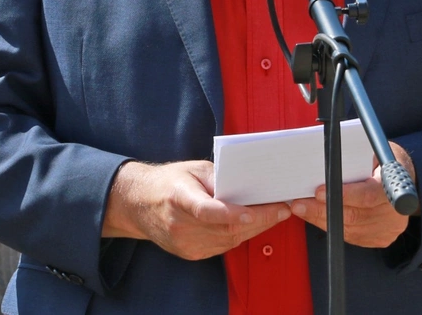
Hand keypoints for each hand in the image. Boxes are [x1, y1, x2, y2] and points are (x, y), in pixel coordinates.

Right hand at [101, 160, 292, 260]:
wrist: (139, 204)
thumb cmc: (169, 181)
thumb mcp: (193, 168)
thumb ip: (219, 176)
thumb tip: (249, 182)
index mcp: (178, 197)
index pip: (207, 210)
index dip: (231, 214)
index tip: (254, 211)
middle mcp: (180, 224)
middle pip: (225, 229)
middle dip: (260, 219)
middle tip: (282, 209)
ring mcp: (184, 243)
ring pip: (229, 241)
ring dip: (255, 229)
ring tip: (274, 214)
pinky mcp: (190, 253)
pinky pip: (223, 247)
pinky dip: (241, 235)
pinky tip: (253, 224)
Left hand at [290, 141, 415, 247]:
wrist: (406, 181)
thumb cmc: (385, 161)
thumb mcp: (375, 151)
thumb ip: (357, 157)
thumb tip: (328, 158)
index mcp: (395, 188)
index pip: (368, 195)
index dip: (343, 195)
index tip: (318, 192)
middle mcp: (394, 214)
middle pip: (354, 216)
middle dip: (322, 210)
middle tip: (299, 203)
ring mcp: (388, 230)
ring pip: (348, 229)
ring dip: (321, 219)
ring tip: (301, 208)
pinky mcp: (379, 239)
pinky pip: (350, 236)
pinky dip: (330, 226)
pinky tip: (315, 216)